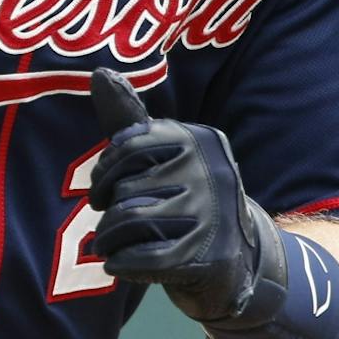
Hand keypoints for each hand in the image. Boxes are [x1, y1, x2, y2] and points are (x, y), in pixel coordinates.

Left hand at [86, 68, 287, 328]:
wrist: (239, 257)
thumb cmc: (187, 199)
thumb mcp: (164, 157)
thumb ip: (130, 119)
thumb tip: (99, 73)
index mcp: (200, 139)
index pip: (129, 145)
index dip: (105, 172)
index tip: (104, 191)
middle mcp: (211, 170)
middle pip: (126, 187)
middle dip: (108, 212)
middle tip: (113, 225)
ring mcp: (214, 214)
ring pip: (131, 220)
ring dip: (109, 240)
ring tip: (113, 246)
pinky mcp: (210, 255)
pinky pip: (145, 257)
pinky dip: (123, 263)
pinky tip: (120, 264)